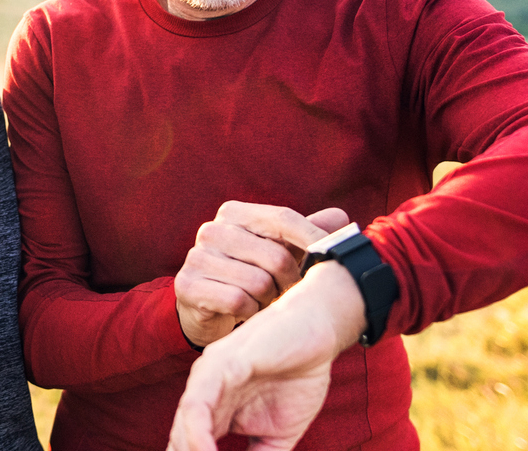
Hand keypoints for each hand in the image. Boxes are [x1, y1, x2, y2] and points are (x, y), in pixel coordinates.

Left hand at [167, 262, 365, 450]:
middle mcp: (203, 393)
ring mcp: (209, 376)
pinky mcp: (221, 363)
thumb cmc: (297, 375)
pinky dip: (198, 433)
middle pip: (180, 440)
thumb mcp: (279, 433)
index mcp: (214, 410)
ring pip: (183, 425)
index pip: (188, 446)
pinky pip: (198, 403)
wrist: (317, 328)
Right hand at [174, 203, 348, 347]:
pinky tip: (244, 312)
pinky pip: (238, 302)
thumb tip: (340, 218)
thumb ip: (305, 234)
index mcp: (234, 213)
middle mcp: (212, 230)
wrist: (204, 309)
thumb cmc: (248, 275)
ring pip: (259, 283)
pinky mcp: (187, 285)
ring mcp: (197, 257)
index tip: (333, 256)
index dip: (313, 237)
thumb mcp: (277, 252)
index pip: (283, 218)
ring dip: (268, 300)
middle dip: (289, 281)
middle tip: (285, 291)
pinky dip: (249, 313)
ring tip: (262, 301)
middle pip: (276, 256)